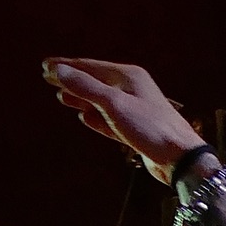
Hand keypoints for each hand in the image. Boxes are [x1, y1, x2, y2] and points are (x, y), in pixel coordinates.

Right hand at [43, 58, 205, 185]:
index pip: (90, 67)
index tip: (44, 66)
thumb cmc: (150, 127)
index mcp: (128, 76)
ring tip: (62, 97)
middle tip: (47, 78)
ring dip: (82, 99)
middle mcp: (133, 90)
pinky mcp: (137, 132)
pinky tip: (84, 118)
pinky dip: (96, 119)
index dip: (66, 66)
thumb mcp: (114, 103)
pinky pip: (111, 121)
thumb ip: (86, 87)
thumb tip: (58, 70)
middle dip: (72, 81)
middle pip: (95, 82)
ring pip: (102, 102)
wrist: (181, 159)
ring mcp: (136, 111)